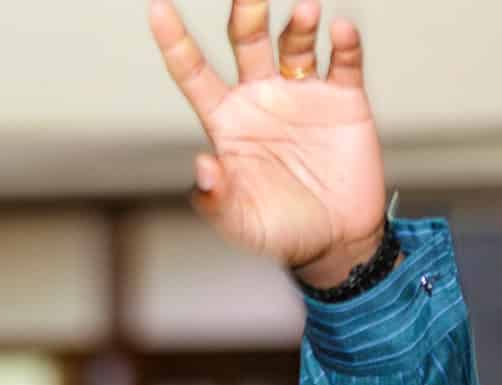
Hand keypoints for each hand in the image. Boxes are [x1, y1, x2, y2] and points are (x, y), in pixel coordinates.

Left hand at [148, 0, 387, 287]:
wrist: (336, 242)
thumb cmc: (280, 232)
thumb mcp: (239, 223)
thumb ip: (216, 199)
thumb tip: (203, 166)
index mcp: (228, 122)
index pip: (194, 73)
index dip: (175, 41)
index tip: (157, 7)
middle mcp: (261, 98)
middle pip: (247, 41)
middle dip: (246, 12)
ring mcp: (303, 94)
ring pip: (295, 43)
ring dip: (298, 25)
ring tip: (304, 11)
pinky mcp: (343, 100)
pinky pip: (343, 62)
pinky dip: (344, 44)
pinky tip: (339, 31)